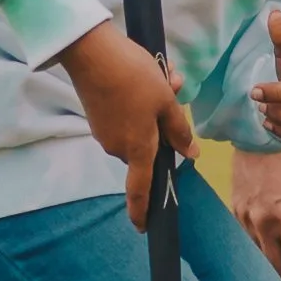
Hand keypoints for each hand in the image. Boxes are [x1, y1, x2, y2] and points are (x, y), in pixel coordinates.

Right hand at [57, 22, 194, 227]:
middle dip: (163, 124)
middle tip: (174, 89)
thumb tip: (190, 154)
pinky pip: (124, 116)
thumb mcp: (165, 101)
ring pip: (138, 127)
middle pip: (147, 147)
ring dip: (153, 107)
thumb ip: (179, 131)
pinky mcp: (97, 116)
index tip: (144, 227)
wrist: (91, 53)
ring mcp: (104, 132)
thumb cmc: (134, 78)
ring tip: (162, 76)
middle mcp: (118, 146)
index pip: (141, 190)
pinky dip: (137, 101)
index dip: (142, 210)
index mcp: (138, 149)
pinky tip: (144, 73)